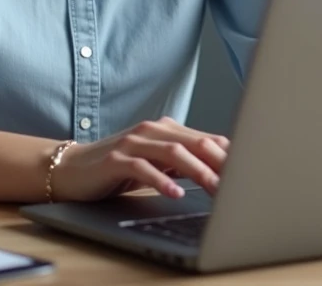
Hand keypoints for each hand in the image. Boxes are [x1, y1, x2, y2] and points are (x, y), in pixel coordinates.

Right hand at [49, 117, 229, 201]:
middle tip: (241, 182)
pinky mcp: (115, 159)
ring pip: (173, 153)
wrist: (71, 169)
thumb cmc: (118, 169)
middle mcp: (151, 131)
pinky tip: (175, 192)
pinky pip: (143, 168)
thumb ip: (182, 162)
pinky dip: (161, 180)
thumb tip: (220, 172)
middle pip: (195, 143)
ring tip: (215, 188)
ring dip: (198, 171)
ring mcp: (132, 143)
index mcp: (166, 130)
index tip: (250, 173)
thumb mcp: (155, 163)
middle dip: (221, 163)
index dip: (229, 156)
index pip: (206, 139)